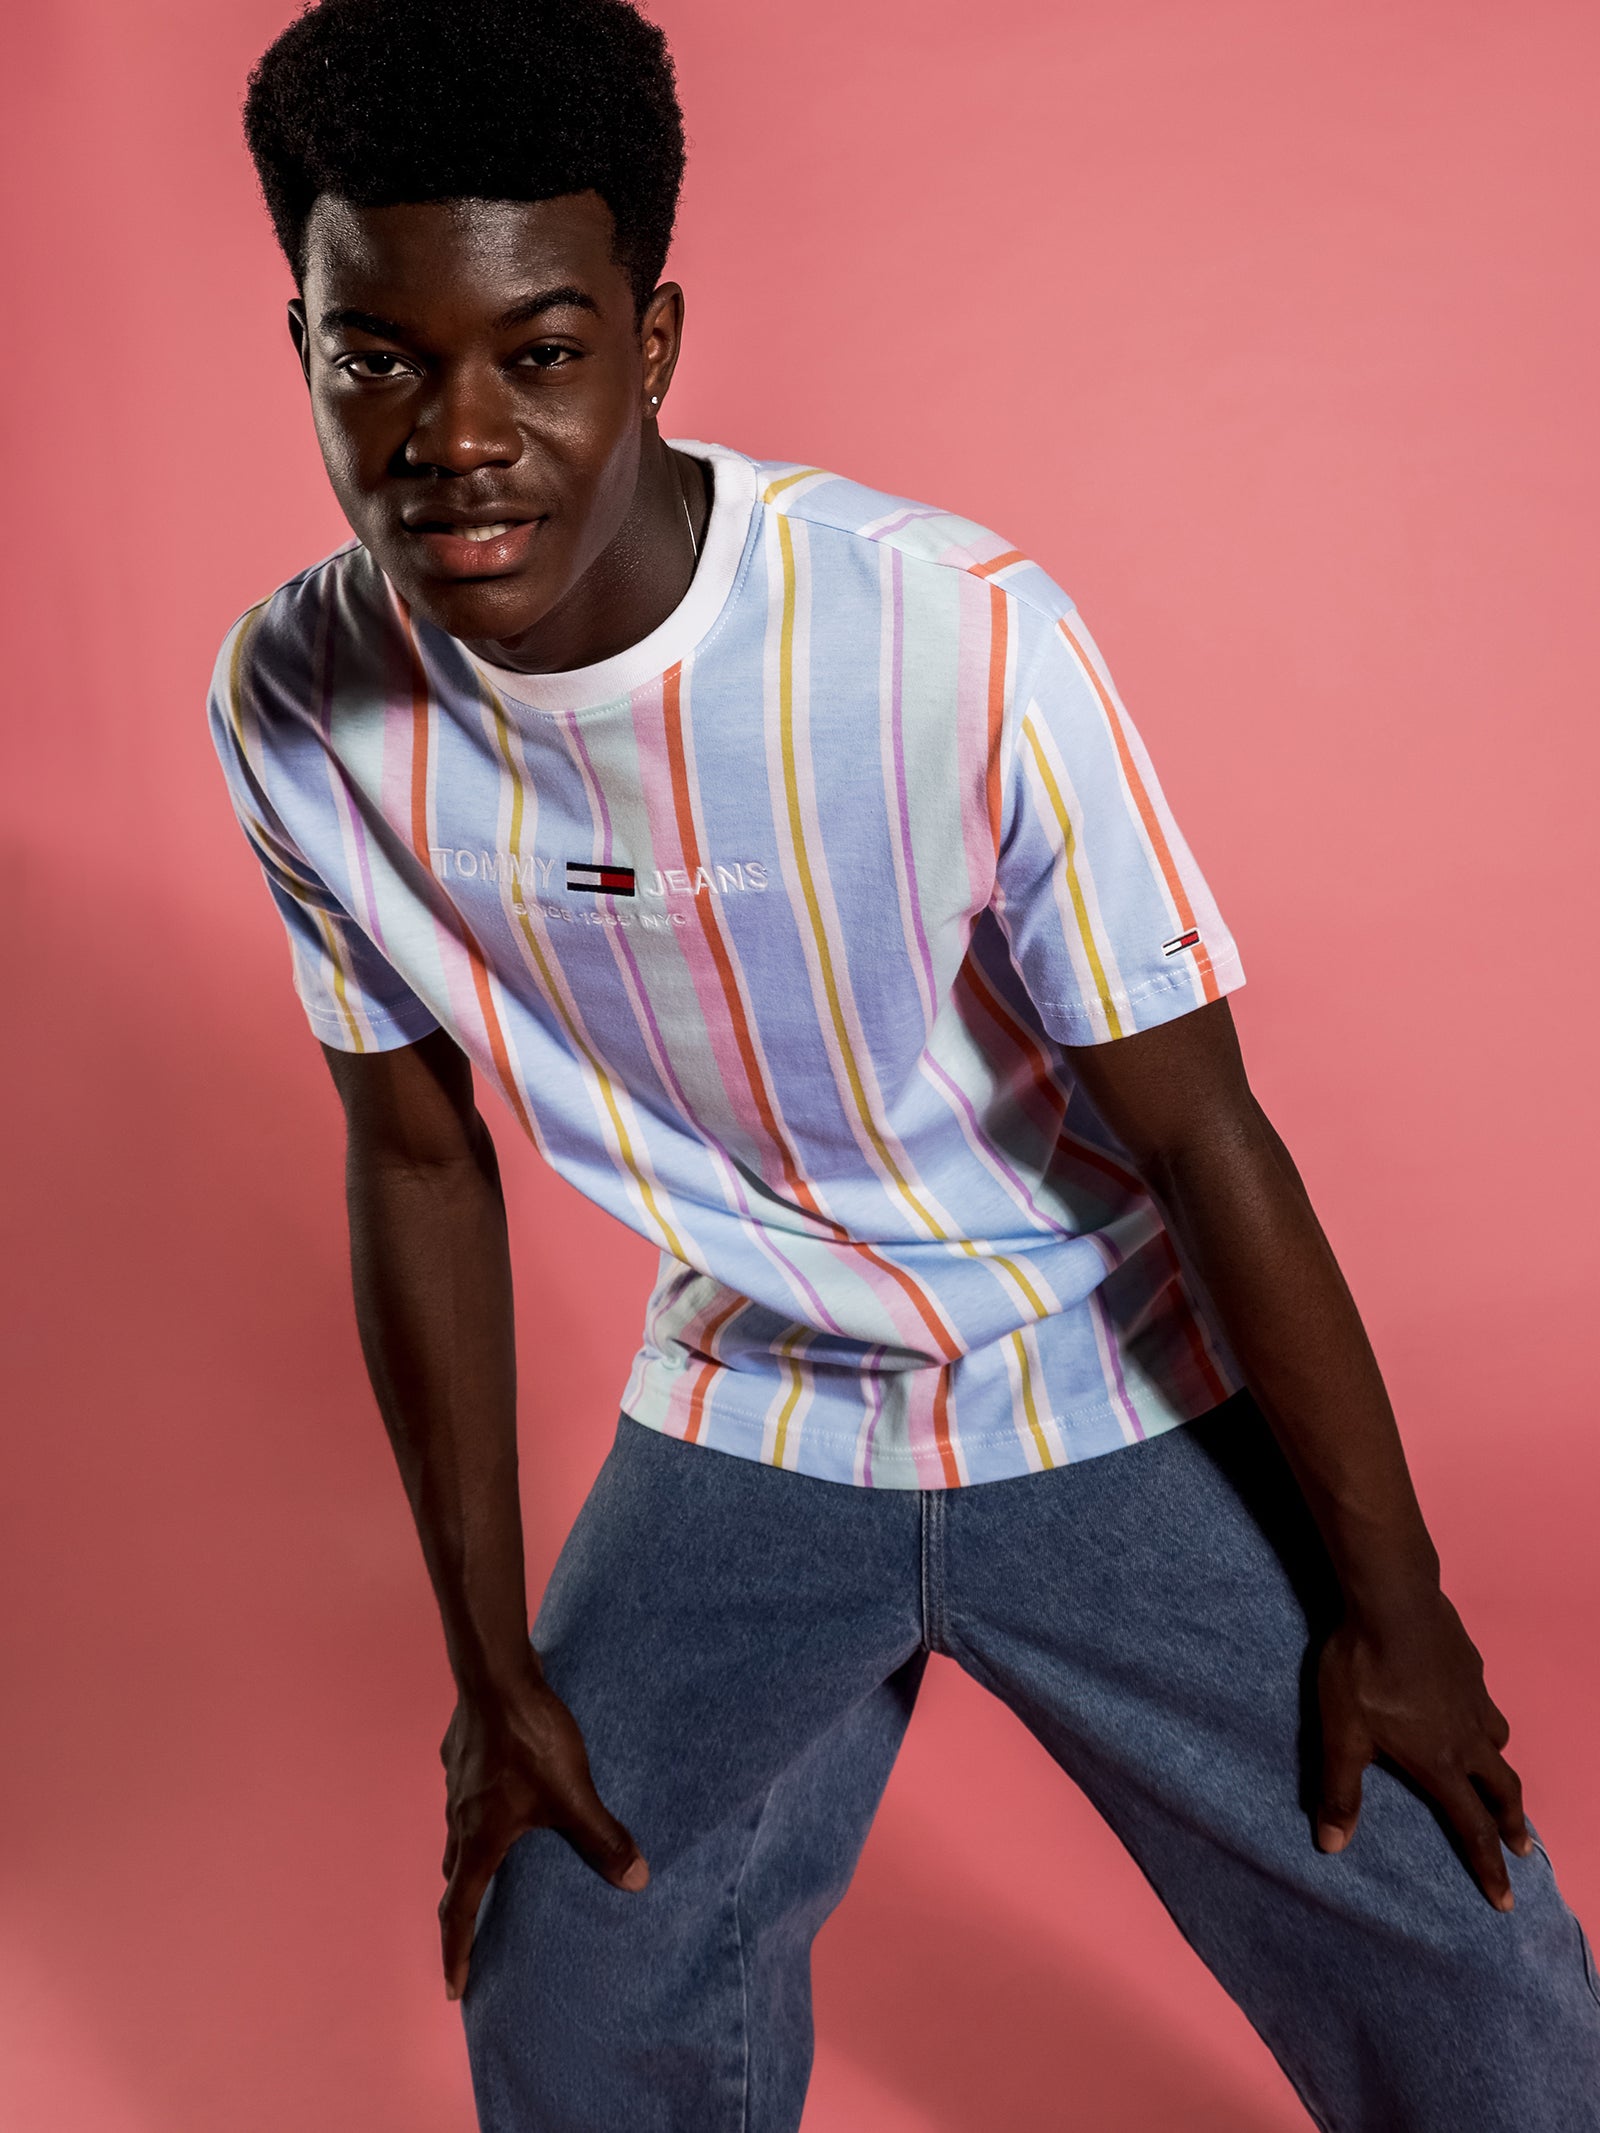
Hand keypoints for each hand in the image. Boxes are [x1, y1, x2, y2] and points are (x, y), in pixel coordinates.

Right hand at [438, 1660, 647, 1998]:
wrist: (497, 1676)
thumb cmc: (531, 1740)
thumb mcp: (573, 1794)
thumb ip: (602, 1838)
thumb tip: (636, 1880)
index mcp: (478, 1840)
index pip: (460, 1913)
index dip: (458, 1954)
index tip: (455, 1988)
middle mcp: (458, 1818)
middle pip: (455, 1875)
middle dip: (465, 1906)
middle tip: (480, 1928)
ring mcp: (456, 1784)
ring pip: (458, 1833)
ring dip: (472, 1855)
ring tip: (498, 1861)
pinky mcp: (460, 1754)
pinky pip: (465, 1797)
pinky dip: (479, 1812)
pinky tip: (505, 1794)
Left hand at [1316, 1585, 1531, 1907]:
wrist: (1394, 1601)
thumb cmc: (1364, 1672)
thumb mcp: (1342, 1735)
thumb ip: (1339, 1791)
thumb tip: (1332, 1847)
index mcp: (1440, 1762)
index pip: (1471, 1828)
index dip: (1488, 1867)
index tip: (1505, 1900)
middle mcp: (1468, 1736)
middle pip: (1503, 1789)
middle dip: (1511, 1823)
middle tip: (1520, 1846)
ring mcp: (1475, 1698)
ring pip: (1499, 1742)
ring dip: (1500, 1769)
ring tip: (1494, 1777)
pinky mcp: (1471, 1667)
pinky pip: (1485, 1704)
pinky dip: (1484, 1721)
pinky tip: (1467, 1708)